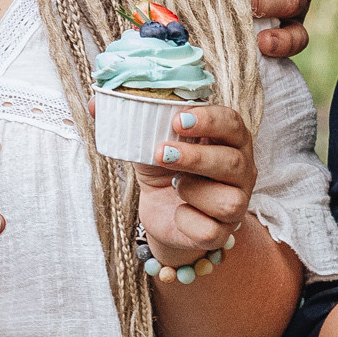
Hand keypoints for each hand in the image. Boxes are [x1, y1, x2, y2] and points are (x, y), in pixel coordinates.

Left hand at [135, 103, 258, 262]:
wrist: (163, 211)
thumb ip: (132, 120)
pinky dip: (187, 221)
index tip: (177, 120)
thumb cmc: (166, 168)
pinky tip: (178, 211)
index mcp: (229, 140)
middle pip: (232, 162)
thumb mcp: (151, 141)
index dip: (209, 120)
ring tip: (174, 185)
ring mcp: (236, 203)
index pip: (232, 123)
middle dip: (196, 157)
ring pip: (229, 201)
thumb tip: (96, 104)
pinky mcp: (222, 233)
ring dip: (194, 191)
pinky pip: (210, 231)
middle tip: (161, 152)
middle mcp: (241, 170)